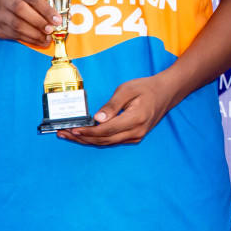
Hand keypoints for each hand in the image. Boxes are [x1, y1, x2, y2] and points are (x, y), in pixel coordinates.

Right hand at [0, 0, 61, 48]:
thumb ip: (40, 0)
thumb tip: (57, 17)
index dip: (46, 9)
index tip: (57, 19)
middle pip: (21, 10)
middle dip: (39, 22)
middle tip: (51, 29)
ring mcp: (0, 15)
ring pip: (17, 26)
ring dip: (35, 34)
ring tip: (48, 38)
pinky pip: (16, 35)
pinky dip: (30, 40)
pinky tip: (41, 41)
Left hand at [60, 74, 175, 146]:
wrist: (166, 92)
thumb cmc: (147, 87)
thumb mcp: (127, 89)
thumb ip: (112, 105)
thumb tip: (97, 119)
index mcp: (135, 118)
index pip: (106, 130)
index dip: (88, 132)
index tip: (73, 129)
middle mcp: (136, 131)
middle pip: (104, 140)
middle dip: (82, 138)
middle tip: (64, 134)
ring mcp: (136, 136)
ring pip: (107, 143)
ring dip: (88, 140)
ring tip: (70, 136)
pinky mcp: (135, 136)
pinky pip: (113, 141)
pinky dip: (98, 139)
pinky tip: (86, 136)